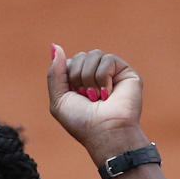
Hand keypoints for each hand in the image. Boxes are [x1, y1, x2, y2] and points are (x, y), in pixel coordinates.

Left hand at [46, 44, 147, 163]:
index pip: (68, 62)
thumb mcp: (59, 100)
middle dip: (78, 77)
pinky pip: (107, 59)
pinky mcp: (125, 72)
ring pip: (94, 54)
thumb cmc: (82, 122)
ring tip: (97, 97)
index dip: (67, 77)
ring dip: (89, 78)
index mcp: (79, 83)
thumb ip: (54, 73)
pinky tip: (108, 93)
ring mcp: (111, 73)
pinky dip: (103, 77)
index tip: (74, 95)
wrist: (105, 132)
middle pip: (80, 56)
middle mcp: (95, 76)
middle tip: (86, 97)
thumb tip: (54, 46)